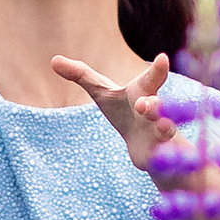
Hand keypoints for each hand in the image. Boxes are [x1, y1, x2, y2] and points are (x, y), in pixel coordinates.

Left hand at [49, 49, 172, 169]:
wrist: (148, 146)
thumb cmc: (125, 111)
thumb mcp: (103, 93)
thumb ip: (81, 75)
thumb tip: (53, 60)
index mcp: (142, 93)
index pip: (149, 79)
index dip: (156, 69)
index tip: (162, 59)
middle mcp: (156, 110)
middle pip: (157, 105)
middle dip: (152, 104)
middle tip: (142, 104)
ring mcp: (162, 132)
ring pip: (166, 130)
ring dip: (163, 128)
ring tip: (162, 127)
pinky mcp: (161, 155)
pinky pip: (166, 156)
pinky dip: (165, 158)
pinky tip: (160, 160)